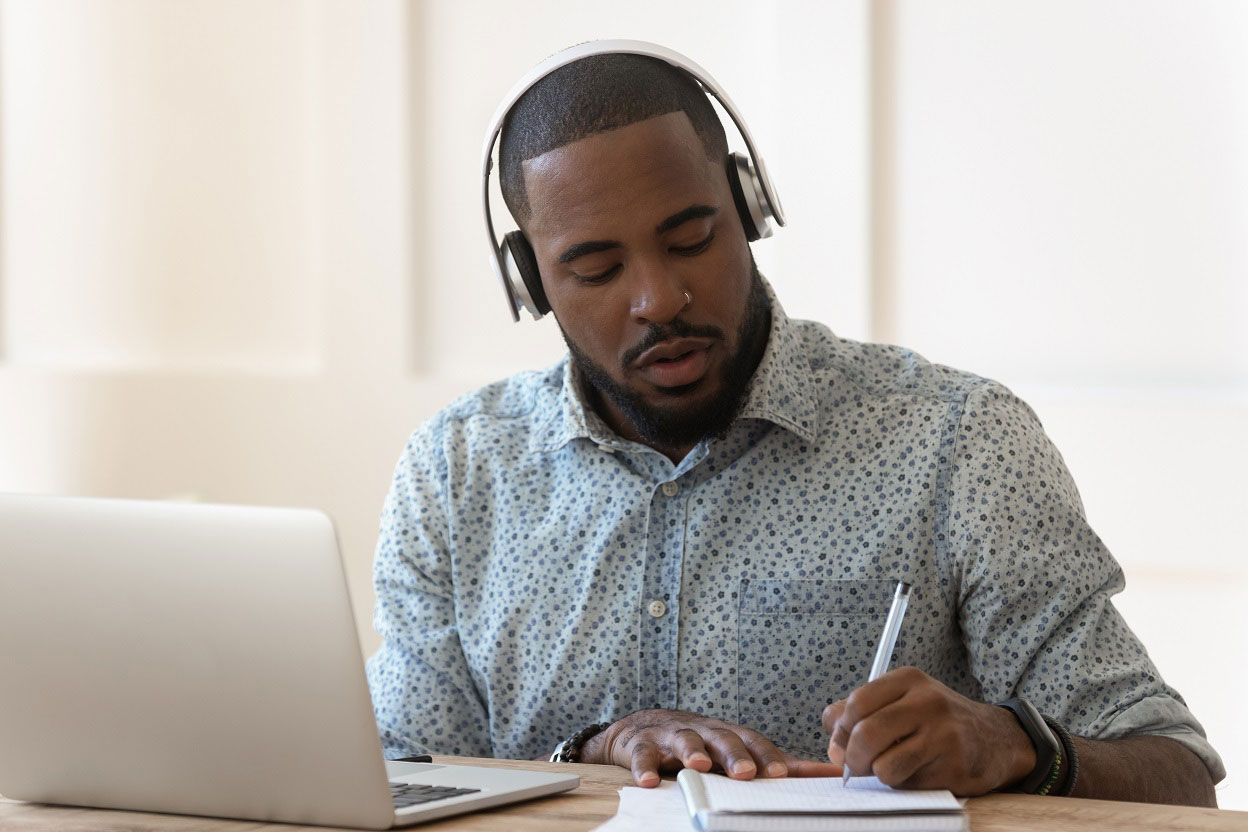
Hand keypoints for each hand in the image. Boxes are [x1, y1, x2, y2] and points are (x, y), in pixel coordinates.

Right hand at [581, 709, 840, 786]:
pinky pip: (642, 755)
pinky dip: (644, 767)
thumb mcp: (738, 751)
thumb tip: (831, 773)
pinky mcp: (643, 745)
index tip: (782, 772)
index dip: (766, 756)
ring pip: (685, 741)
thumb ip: (779, 763)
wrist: (643, 727)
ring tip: (698, 766)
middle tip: (745, 773)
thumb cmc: (701, 744)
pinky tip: (648, 781)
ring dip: (692, 752)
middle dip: (734, 755)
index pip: (754, 743)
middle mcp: (705, 732)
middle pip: (723, 740)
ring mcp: (673, 736)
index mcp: (731, 735)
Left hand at [822, 667, 1035, 794]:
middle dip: (852, 758)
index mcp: (908, 680)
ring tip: (890, 768)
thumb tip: (832, 740)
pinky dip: (901, 784)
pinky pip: (907, 783)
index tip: (840, 745)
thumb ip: (860, 713)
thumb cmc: (935, 722)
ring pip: (883, 765)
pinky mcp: (954, 766)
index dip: (840, 730)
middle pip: (866, 734)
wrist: (994, 739)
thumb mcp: (901, 702)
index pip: (856, 703)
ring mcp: (943, 734)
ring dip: (878, 774)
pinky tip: (916, 773)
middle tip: (856, 766)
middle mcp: (927, 701)